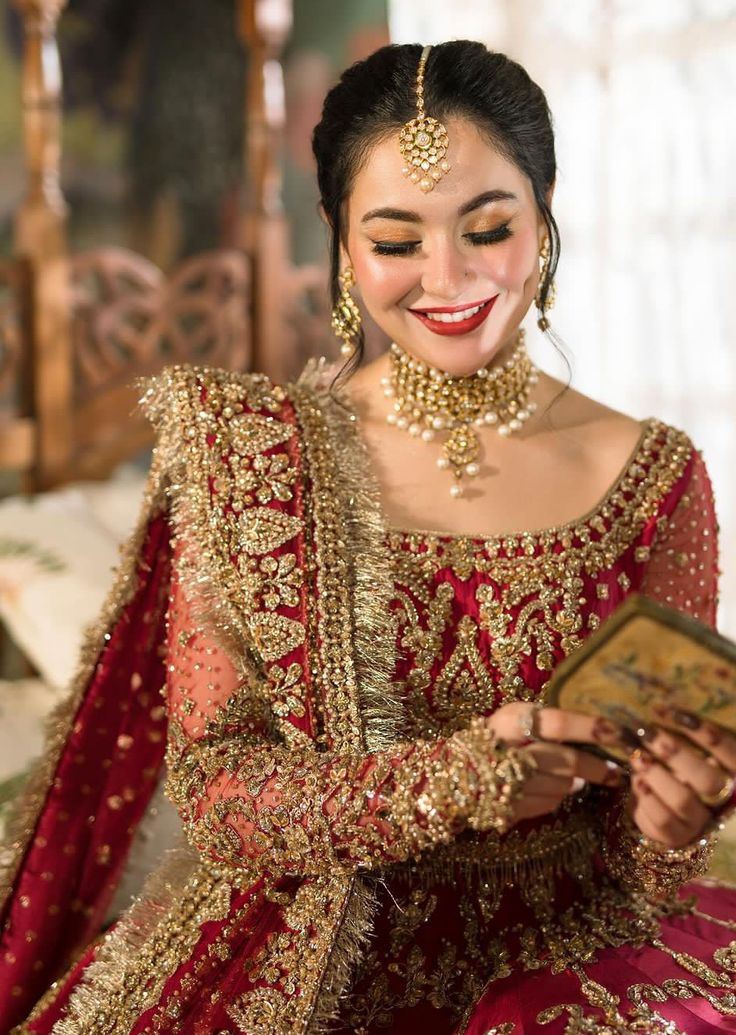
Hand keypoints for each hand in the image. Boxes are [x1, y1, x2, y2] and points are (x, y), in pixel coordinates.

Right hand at [487, 701, 625, 823]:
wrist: (449, 774)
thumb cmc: (492, 740)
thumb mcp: (512, 720)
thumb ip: (547, 724)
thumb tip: (594, 735)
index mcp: (508, 721)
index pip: (558, 722)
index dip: (591, 728)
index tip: (617, 732)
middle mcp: (506, 750)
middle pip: (565, 760)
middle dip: (596, 767)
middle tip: (615, 772)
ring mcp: (506, 783)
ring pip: (561, 785)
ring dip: (572, 783)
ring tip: (573, 777)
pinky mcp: (506, 808)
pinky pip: (548, 803)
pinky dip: (556, 797)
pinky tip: (548, 787)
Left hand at [622, 706, 735, 848]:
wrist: (666, 810)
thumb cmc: (680, 770)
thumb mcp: (690, 752)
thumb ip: (685, 738)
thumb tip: (662, 709)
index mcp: (733, 776)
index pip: (733, 755)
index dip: (708, 735)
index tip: (677, 713)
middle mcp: (723, 802)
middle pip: (708, 780)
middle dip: (675, 754)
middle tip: (647, 731)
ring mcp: (701, 822)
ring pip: (682, 799)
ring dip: (655, 774)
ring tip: (637, 755)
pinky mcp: (678, 837)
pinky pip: (661, 818)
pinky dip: (646, 795)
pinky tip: (636, 779)